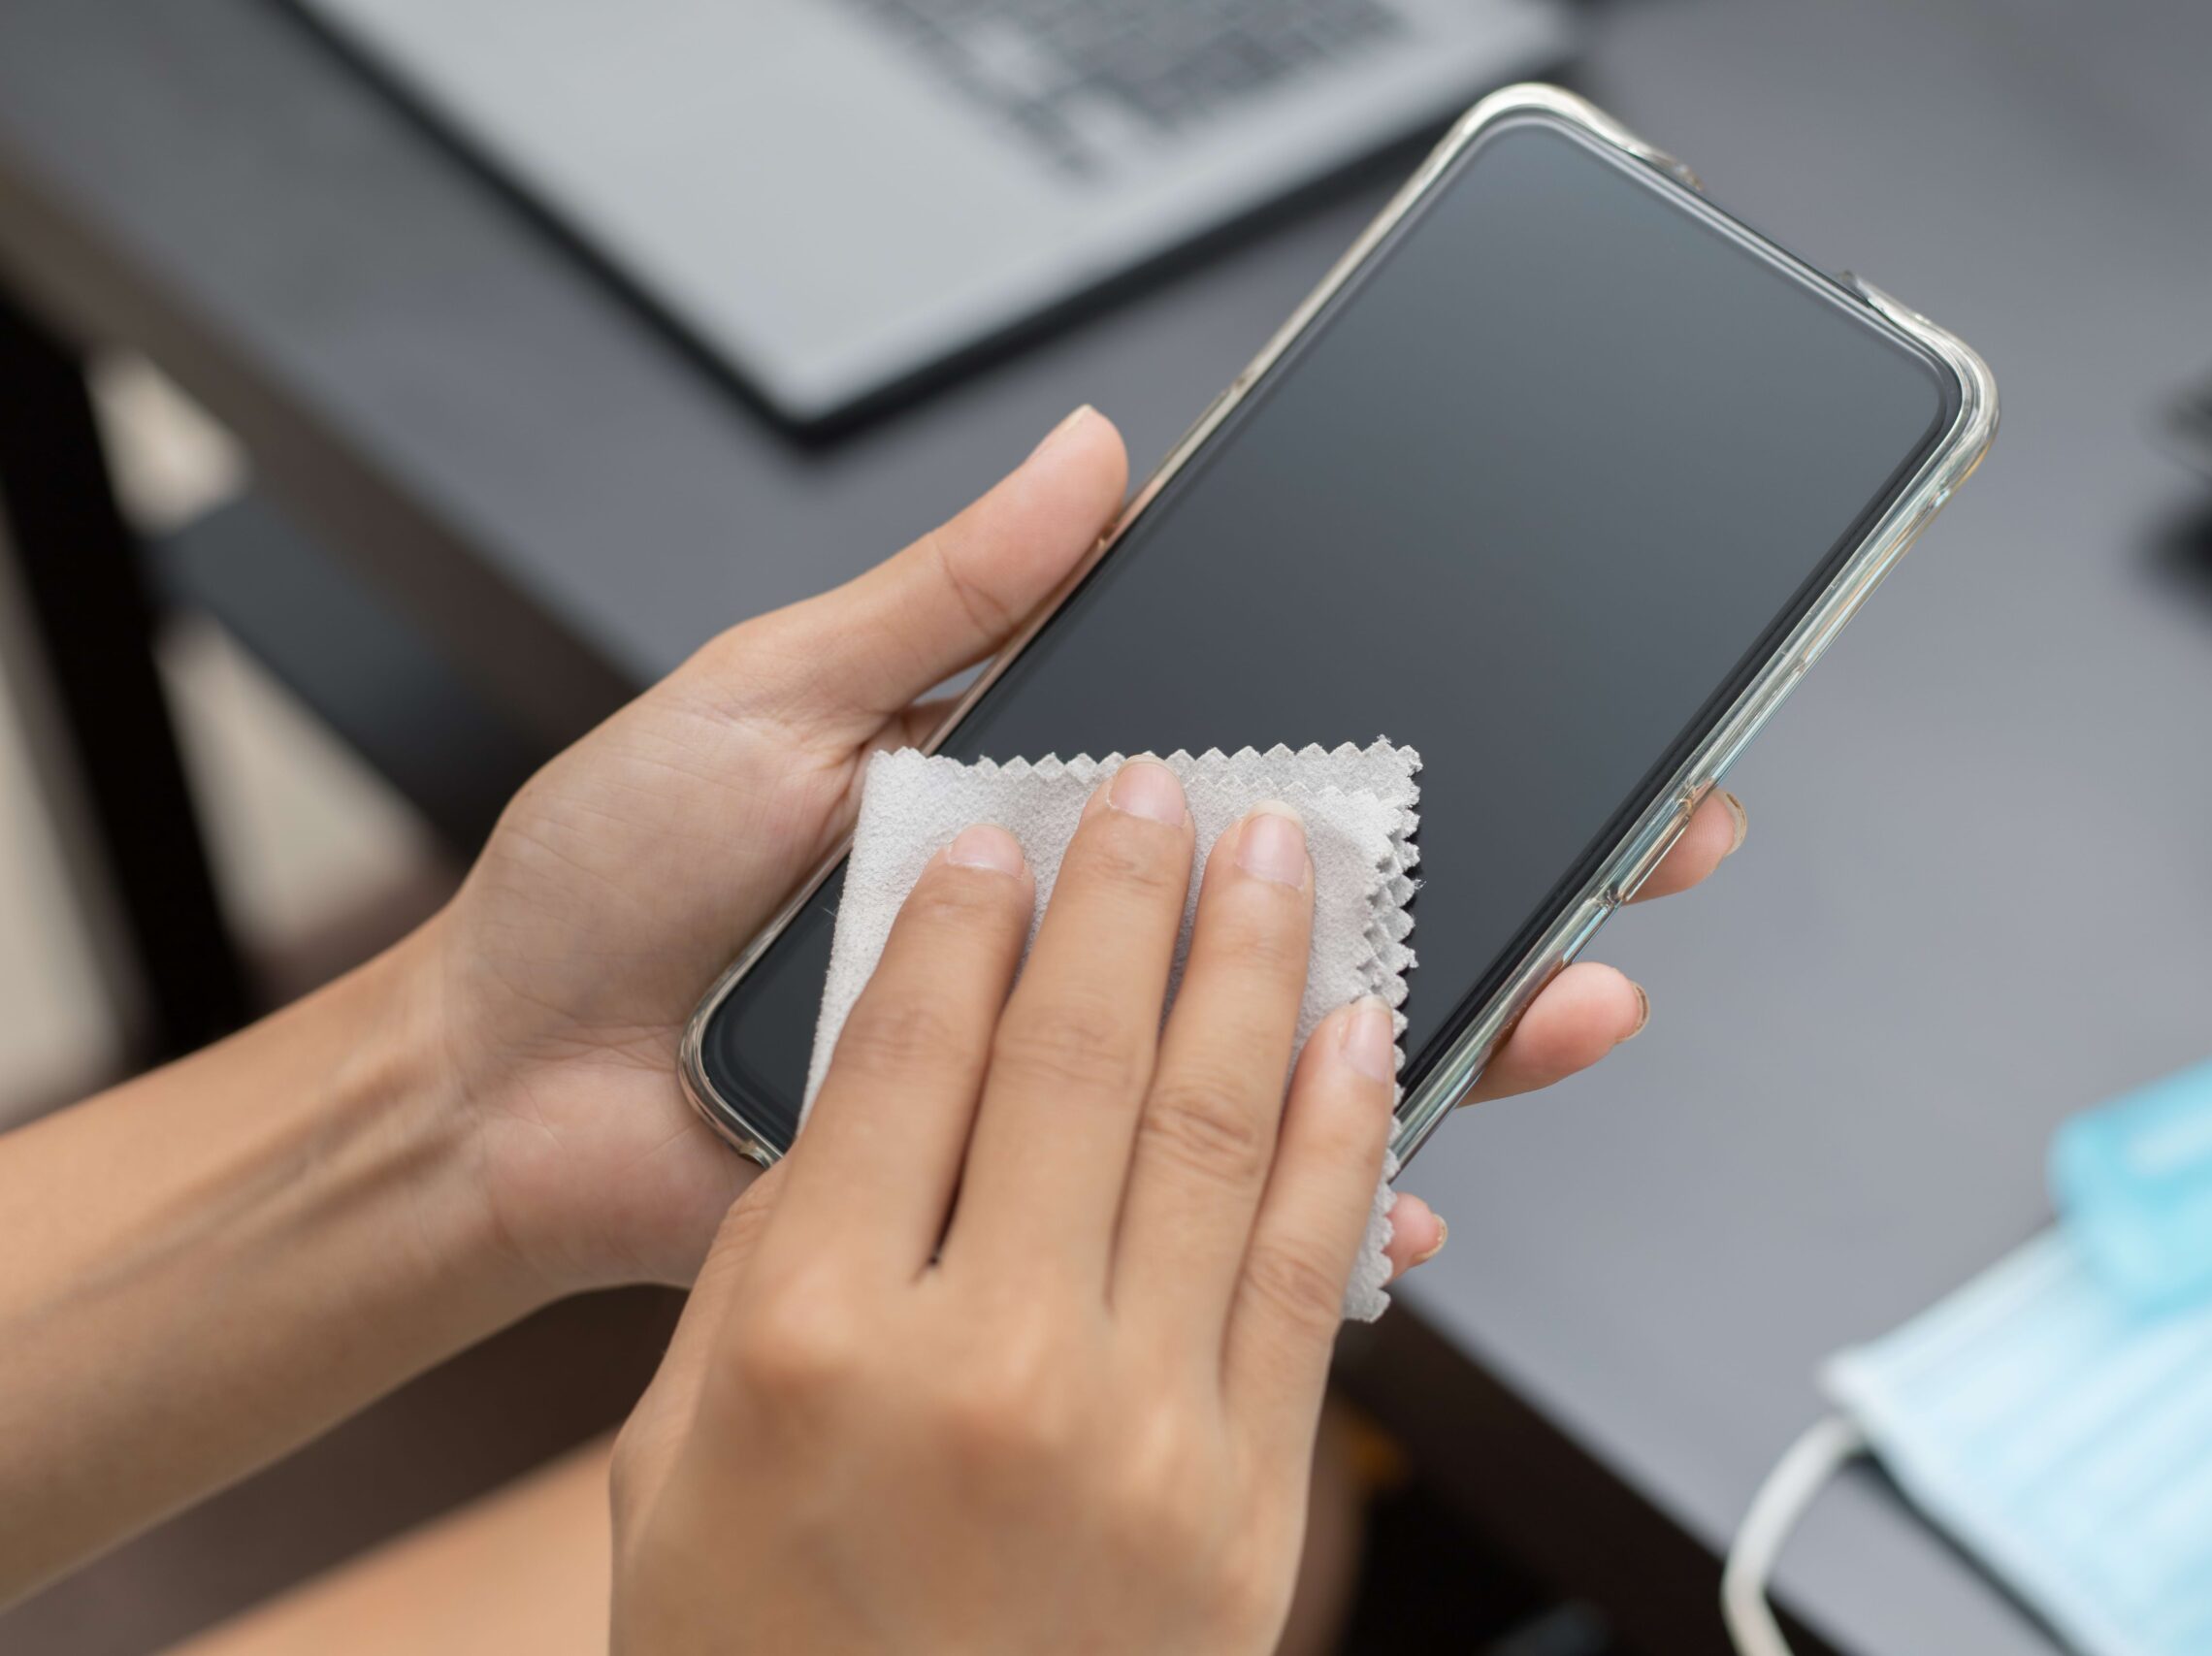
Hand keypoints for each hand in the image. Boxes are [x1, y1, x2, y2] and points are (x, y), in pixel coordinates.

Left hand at [399, 405, 1739, 1295]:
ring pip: (1291, 1057)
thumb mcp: (777, 695)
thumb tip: (1097, 458)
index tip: (1559, 703)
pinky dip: (1303, 1216)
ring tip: (1572, 1003)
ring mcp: (1065, 1068)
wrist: (501, 1083)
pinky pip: (1193, 1208)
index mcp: (1046, 805)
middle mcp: (1080, 937)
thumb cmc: (619, 881)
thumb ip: (949, 597)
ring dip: (1451, 1037)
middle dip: (1503, 874)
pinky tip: (1400, 1203)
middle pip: (1324, 908)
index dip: (1415, 735)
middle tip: (1652, 839)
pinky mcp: (1027, 1192)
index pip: (1267, 763)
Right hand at [610, 766, 1409, 1653]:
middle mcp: (986, 1363)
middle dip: (1134, 891)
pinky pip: (1314, 1268)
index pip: (909, 1053)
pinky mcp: (1249, 1496)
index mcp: (814, 1335)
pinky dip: (1344, 1130)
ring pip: (1221, 1129)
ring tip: (1288, 850)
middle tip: (1170, 787)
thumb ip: (780, 1261)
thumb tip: (888, 1095)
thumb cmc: (767, 1651)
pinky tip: (1359, 1028)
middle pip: (1081, 1057)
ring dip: (1262, 966)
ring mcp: (1137, 1430)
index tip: (1005, 832)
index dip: (967, 915)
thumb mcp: (682, 1446)